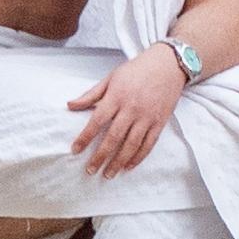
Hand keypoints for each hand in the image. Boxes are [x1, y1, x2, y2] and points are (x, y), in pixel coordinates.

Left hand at [67, 39, 189, 175]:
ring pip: (131, 145)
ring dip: (118, 162)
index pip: (97, 120)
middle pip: (113, 137)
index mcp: (117, 96)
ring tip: (108, 174)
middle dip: (100, 156)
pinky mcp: (160, 122)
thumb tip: (70, 105)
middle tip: (90, 170)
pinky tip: (128, 166)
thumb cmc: (137, 70)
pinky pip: (148, 144)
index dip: (85, 137)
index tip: (75, 150)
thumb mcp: (111, 78)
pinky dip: (138, 157)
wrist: (168, 64)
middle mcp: (132, 108)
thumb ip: (91, 94)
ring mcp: (147, 116)